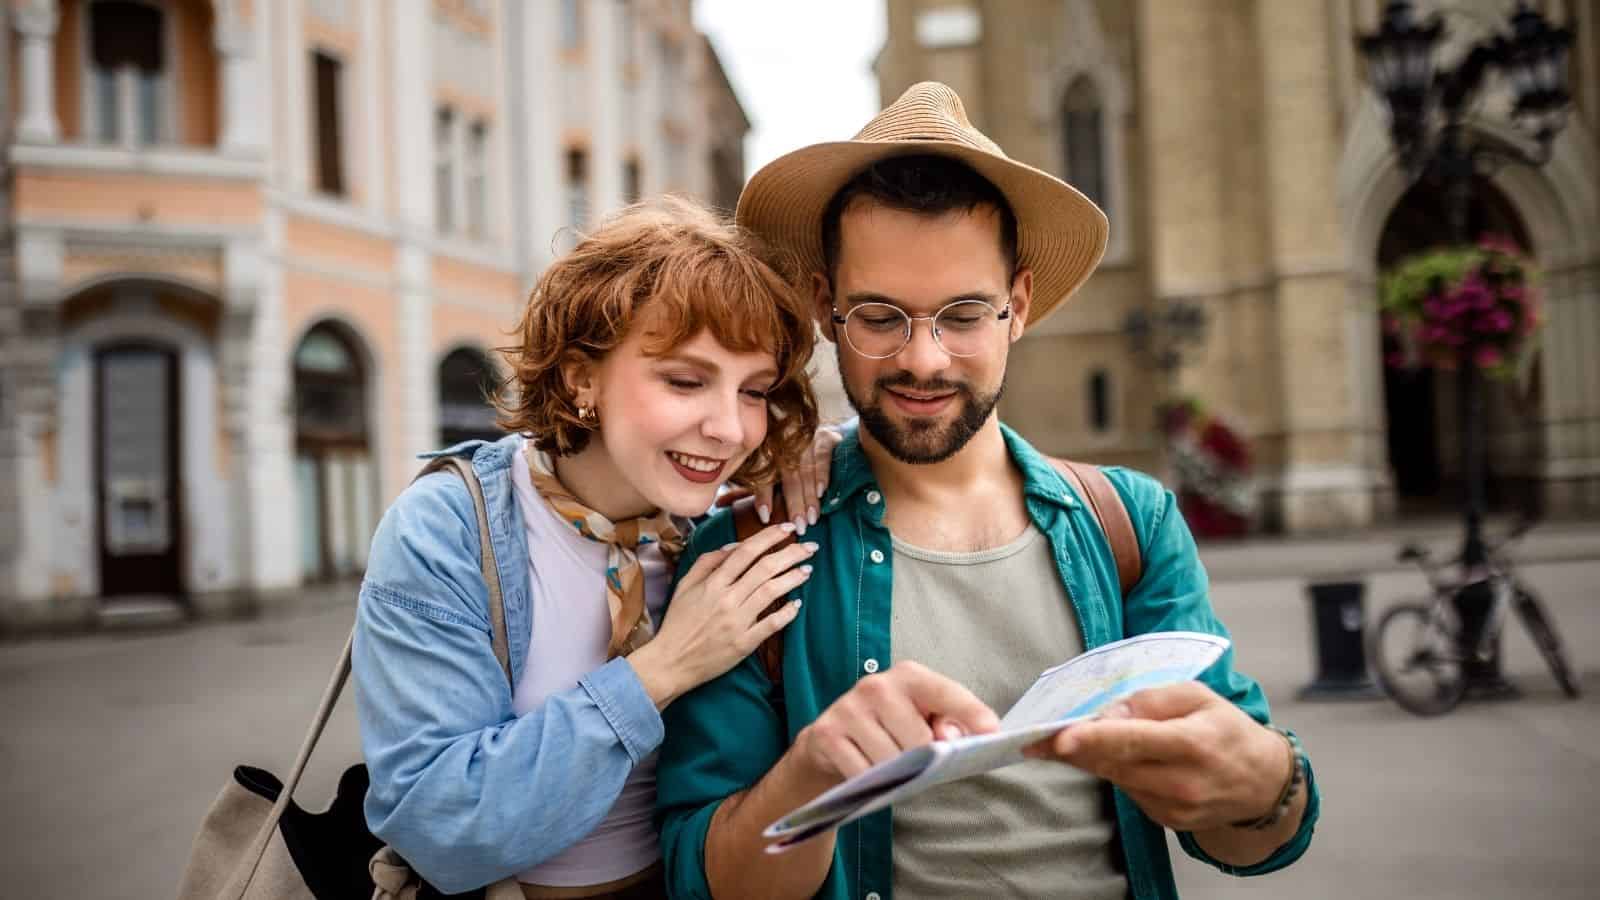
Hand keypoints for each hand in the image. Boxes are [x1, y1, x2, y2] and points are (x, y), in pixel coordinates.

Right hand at [629, 523, 816, 708]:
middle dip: (791, 553)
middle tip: (810, 546)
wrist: (671, 661)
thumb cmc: (678, 622)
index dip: (770, 536)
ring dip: (793, 578)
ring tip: (808, 570)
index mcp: (712, 583)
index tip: (787, 528)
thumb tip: (733, 546)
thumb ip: (708, 562)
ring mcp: (737, 622)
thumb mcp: (685, 586)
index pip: (746, 551)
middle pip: (765, 568)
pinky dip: (787, 613)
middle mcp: (727, 599)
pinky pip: (771, 624)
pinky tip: (797, 604)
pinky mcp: (744, 643)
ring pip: (772, 592)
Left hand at [718, 426, 842, 535]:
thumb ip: (746, 489)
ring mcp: (807, 439)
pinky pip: (824, 455)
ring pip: (806, 469)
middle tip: (798, 527)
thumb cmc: (785, 459)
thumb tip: (719, 504)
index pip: (763, 474)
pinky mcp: (827, 437)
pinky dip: (823, 474)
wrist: (813, 430)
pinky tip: (821, 492)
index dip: (763, 495)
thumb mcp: (765, 472)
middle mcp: (786, 443)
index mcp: (767, 451)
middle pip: (788, 476)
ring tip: (811, 519)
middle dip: (794, 503)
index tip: (765, 517)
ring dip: (809, 496)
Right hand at [792, 661, 999, 781]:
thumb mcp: (920, 718)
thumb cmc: (890, 730)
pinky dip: (870, 784)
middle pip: (919, 740)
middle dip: (923, 761)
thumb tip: (954, 741)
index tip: (992, 732)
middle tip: (917, 764)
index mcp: (910, 676)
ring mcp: (849, 708)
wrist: (829, 743)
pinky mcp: (827, 734)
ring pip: (890, 761)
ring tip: (891, 769)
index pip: (946, 692)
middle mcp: (877, 685)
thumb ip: (947, 724)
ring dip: (896, 775)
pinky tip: (867, 775)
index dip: (971, 713)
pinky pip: (862, 774)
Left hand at [1022, 682, 1290, 831]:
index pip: (1133, 740)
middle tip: (1033, 739)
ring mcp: (1173, 807)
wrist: (1261, 782)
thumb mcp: (1198, 696)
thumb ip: (1152, 698)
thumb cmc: (1226, 729)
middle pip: (1114, 764)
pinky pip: (1128, 791)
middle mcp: (1181, 782)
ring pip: (1115, 779)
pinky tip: (1113, 757)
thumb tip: (1109, 710)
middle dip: (1071, 750)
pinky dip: (1115, 772)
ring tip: (1064, 741)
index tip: (1059, 737)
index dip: (1093, 739)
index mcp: (1191, 744)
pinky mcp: (1166, 821)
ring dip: (1089, 759)